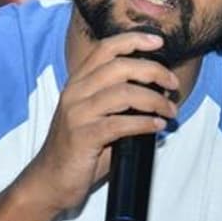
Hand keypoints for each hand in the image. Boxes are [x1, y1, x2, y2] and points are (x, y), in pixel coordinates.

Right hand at [21, 31, 178, 212]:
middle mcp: (75, 93)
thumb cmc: (78, 149)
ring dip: (155, 100)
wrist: (48, 180)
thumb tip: (158, 92)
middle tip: (173, 83)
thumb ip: (118, 101)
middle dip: (153, 71)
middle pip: (120, 67)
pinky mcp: (82, 137)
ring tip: (170, 111)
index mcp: (77, 83)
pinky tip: (157, 126)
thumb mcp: (94, 116)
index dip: (133, 40)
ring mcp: (77, 115)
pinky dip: (144, 123)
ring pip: (124, 93)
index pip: (105, 49)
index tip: (158, 42)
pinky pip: (120, 124)